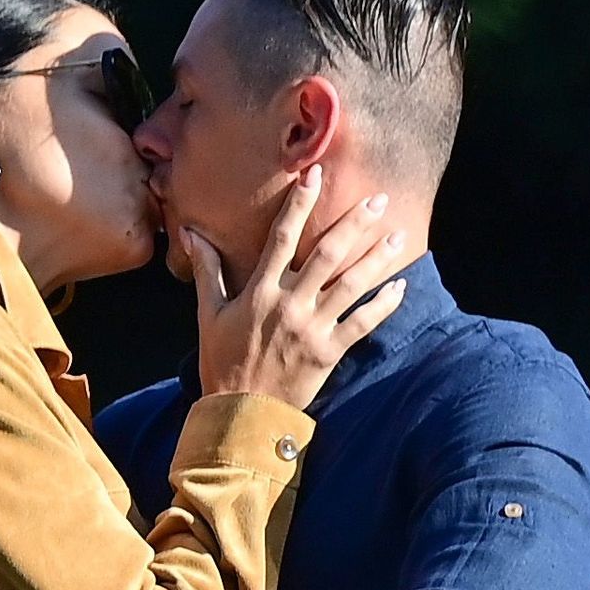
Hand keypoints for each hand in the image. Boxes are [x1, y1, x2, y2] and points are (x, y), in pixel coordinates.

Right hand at [187, 167, 408, 411]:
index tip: (315, 175)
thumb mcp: (209, 315)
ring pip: (351, 284)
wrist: (240, 414)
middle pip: (328, 254)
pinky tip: (399, 287)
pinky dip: (382, 305)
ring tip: (398, 235)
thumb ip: (206, 271)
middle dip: (355, 223)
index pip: (282, 237)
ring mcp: (311, 328)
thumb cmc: (221, 363)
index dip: (299, 204)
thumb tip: (190, 233)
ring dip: (377, 258)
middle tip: (379, 199)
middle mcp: (289, 304)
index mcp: (259, 291)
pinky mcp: (328, 352)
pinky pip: (361, 323)